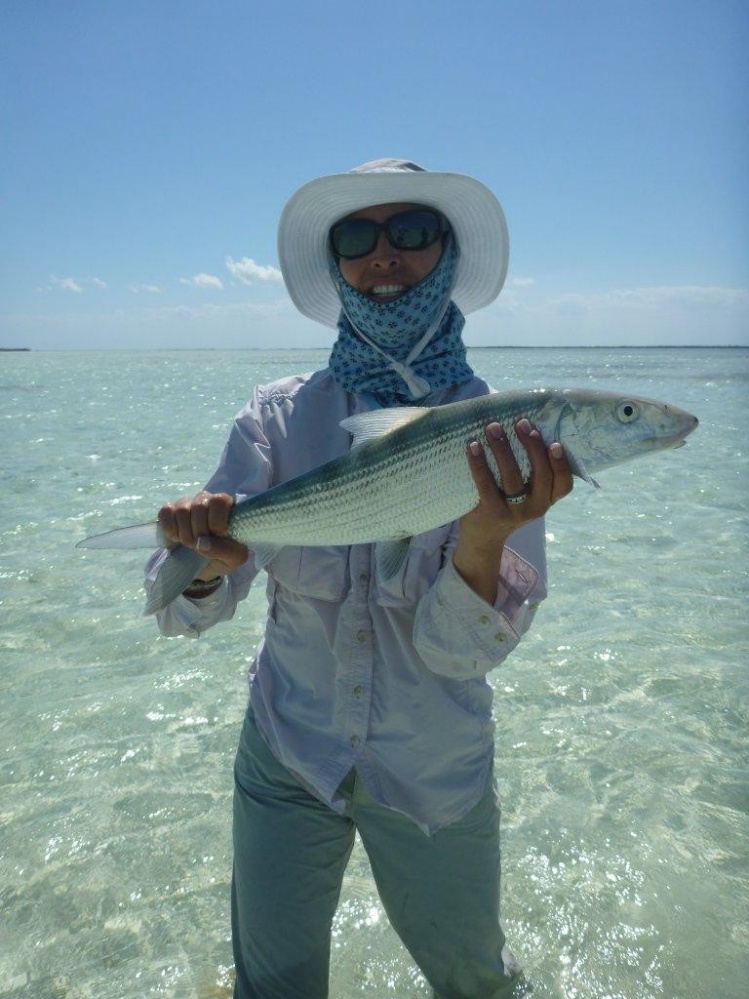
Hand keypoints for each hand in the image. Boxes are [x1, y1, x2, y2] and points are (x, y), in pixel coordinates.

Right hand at [157, 491, 248, 580]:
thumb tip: (202, 542)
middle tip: (203, 545)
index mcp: (227, 507)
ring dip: (185, 534)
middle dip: (199, 532)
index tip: (219, 536)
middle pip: (199, 507)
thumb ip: (225, 550)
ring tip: (191, 544)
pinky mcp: (170, 512)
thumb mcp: (234, 558)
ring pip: (181, 511)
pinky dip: (169, 529)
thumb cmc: (224, 557)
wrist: (204, 566)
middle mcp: (206, 501)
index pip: (219, 500)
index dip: (216, 521)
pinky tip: (176, 539)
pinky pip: (165, 512)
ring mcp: (187, 504)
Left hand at [454, 419, 572, 602]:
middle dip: (532, 446)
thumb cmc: (506, 504)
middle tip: (521, 423)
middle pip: (541, 475)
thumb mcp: (526, 495)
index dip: (562, 464)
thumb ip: (532, 473)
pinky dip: (479, 462)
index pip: (564, 484)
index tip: (555, 443)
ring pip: (512, 476)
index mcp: (547, 500)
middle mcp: (536, 508)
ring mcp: (514, 512)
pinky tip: (473, 446)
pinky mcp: (491, 513)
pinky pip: (486, 484)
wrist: (483, 538)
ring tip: (493, 427)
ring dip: (503, 448)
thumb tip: (527, 428)